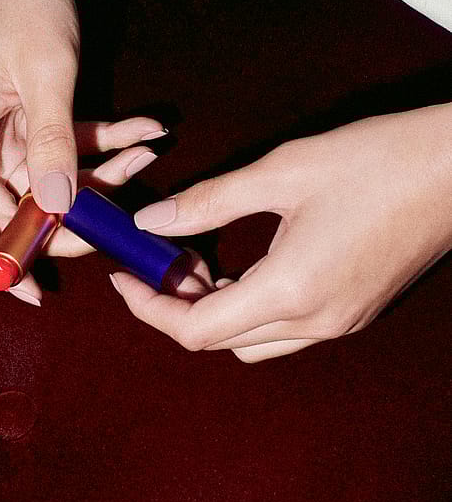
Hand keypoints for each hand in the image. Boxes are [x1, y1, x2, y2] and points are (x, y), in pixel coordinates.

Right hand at [0, 0, 166, 304]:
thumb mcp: (46, 72)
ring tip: (145, 155)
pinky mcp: (30, 116)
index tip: (30, 290)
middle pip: (11, 208)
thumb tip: (60, 204)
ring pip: (48, 181)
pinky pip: (66, 146)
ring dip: (97, 177)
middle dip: (68, 220)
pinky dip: (103, 145)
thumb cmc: (22, 0)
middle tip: (116, 223)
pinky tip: (144, 131)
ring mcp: (4, 130)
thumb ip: (52, 141)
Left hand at [110, 104, 451, 361]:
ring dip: (214, 310)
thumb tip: (152, 222)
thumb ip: (208, 201)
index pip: (197, 330)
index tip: (124, 277)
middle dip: (176, 307)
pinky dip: (249, 307)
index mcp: (293, 290)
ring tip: (197, 262)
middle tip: (158, 262)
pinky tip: (241, 267)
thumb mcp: (280, 172)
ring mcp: (340, 321)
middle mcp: (317, 321)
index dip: (149, 308)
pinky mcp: (354, 311)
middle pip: (220, 340)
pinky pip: (284, 328)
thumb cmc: (376, 161)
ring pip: (252, 340)